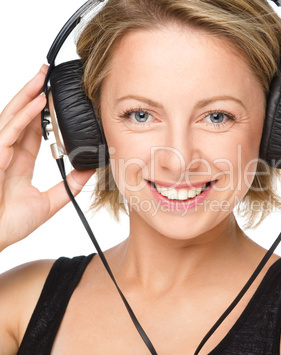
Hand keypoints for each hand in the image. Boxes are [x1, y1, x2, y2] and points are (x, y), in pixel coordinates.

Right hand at [0, 65, 94, 251]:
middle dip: (32, 94)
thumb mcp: (49, 202)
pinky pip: (9, 131)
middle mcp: (6, 152)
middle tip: (47, 75)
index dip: (40, 112)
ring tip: (42, 78)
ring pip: (13, 117)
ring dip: (28, 96)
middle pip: (20, 117)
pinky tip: (37, 102)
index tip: (53, 98)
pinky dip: (24, 116)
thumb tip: (90, 171)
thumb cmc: (9, 223)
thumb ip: (68, 186)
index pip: (30, 130)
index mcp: (18, 161)